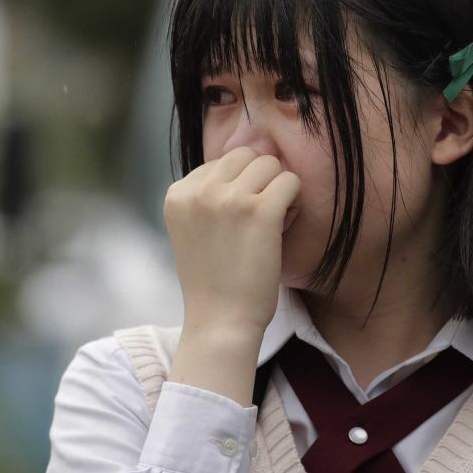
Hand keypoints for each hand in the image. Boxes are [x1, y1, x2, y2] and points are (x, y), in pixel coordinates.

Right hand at [163, 145, 300, 337]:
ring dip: (278, 189)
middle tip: (261, 216)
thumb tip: (255, 151)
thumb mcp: (195, 228)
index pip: (222, 161)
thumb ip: (210, 193)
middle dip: (261, 180)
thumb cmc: (215, 279)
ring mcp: (228, 199)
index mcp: (178, 194)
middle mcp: (199, 191)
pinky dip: (295, 201)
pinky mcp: (259, 211)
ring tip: (272, 222)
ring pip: (271, 164)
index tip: (237, 221)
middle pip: (247, 155)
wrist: (221, 321)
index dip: (240, 186)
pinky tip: (284, 226)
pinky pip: (291, 181)